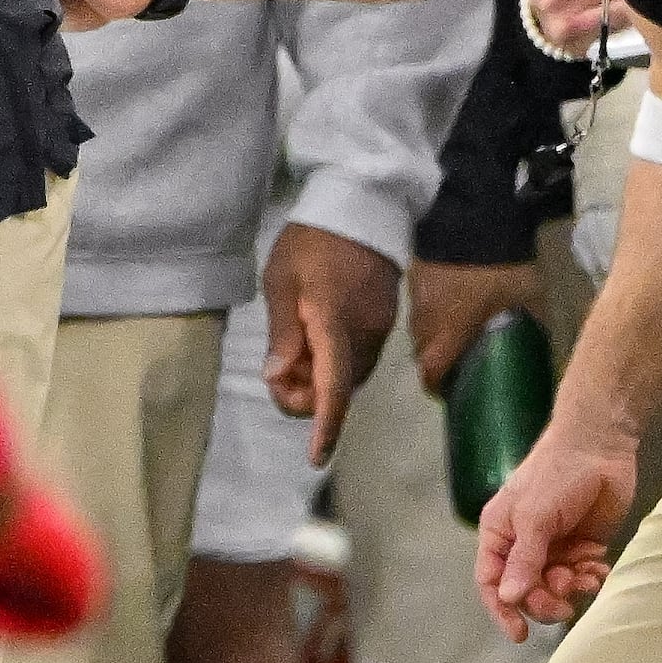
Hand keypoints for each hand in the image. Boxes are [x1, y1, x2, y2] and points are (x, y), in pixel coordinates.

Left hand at [262, 222, 399, 464]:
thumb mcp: (280, 280)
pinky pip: (357, 359)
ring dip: (319, 381)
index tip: (316, 457)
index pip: (333, 385)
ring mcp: (380, 329)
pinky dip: (334, 365)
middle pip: (339, 388)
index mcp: (333, 321)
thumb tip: (278, 376)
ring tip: (290, 354)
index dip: (325, 424)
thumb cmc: (311, 241)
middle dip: (306, 397)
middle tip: (276, 375)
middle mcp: (364, 333)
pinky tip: (312, 344)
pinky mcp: (385, 322)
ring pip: (349, 376)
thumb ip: (282, 332)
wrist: (361, 205)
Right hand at [409, 259, 546, 396]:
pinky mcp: (416, 274)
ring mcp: (417, 296)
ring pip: (420, 328)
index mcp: (449, 331)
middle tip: (461, 361)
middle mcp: (426, 319)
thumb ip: (529, 330)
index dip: (439, 387)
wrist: (474, 217)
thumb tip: (542, 353)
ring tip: (457, 331)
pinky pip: (421, 304)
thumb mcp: (528, 302)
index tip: (453, 392)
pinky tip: (453, 302)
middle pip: (422, 352)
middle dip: (438, 361)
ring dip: (435, 336)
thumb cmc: (501, 269)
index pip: (431, 371)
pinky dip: (434, 311)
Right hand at [475, 423, 635, 639]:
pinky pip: (582, 577)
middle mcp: (524, 545)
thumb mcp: (534, 518)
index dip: (502, 609)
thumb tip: (508, 598)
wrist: (600, 447)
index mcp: (500, 534)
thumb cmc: (556, 474)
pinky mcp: (582, 547)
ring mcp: (554, 547)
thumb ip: (524, 560)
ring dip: (571, 589)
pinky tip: (599, 568)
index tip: (519, 634)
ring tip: (586, 575)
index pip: (491, 581)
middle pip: (526, 591)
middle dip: (544, 600)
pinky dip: (590, 579)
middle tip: (564, 600)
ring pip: (556, 588)